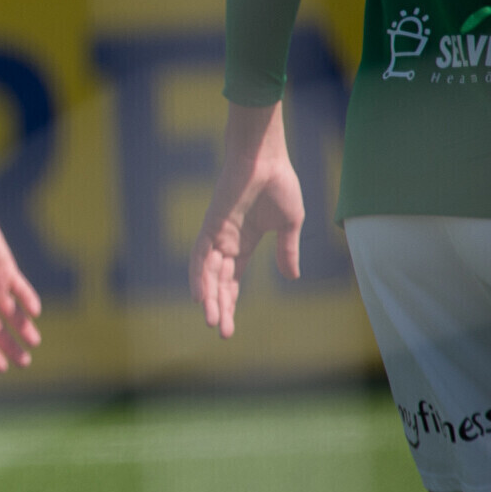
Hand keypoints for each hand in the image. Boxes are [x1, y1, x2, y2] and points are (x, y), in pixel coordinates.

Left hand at [193, 102, 302, 337]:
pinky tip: (200, 295)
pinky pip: (201, 254)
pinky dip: (199, 274)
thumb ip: (286, 251)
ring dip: (210, 297)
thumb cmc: (279, 184)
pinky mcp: (211, 224)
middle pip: (219, 283)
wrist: (267, 157)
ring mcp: (216, 234)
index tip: (230, 329)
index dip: (231, 303)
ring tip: (212, 321)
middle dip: (220, 308)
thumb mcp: (288, 225)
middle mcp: (226, 243)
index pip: (232, 281)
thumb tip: (292, 278)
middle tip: (222, 333)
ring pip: (208, 273)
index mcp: (243, 243)